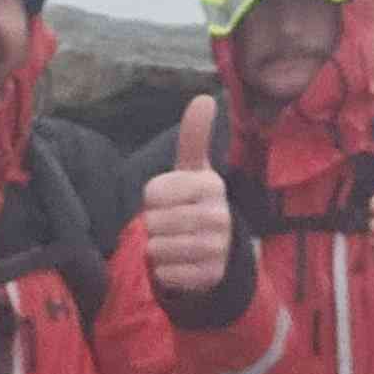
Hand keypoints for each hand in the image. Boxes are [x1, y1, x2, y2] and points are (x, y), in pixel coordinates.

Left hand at [142, 96, 235, 297]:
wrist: (220, 252)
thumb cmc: (196, 203)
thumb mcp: (195, 170)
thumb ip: (194, 136)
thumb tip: (205, 97)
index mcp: (210, 185)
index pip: (153, 193)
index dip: (153, 200)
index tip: (171, 200)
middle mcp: (218, 215)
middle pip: (153, 222)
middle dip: (155, 226)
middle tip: (174, 225)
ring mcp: (217, 247)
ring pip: (157, 249)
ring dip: (159, 250)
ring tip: (177, 243)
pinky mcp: (210, 276)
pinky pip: (165, 273)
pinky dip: (166, 272)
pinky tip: (182, 264)